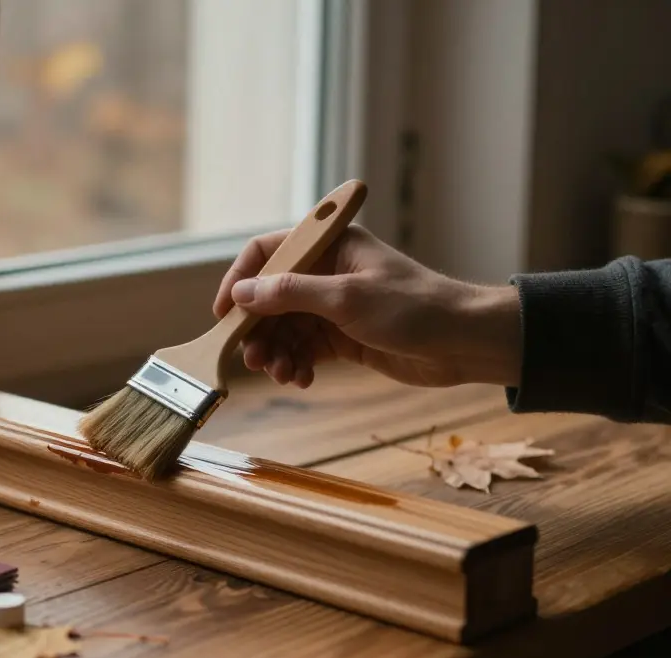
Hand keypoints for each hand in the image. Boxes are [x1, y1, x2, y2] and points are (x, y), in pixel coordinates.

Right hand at [211, 225, 522, 388]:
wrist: (466, 343)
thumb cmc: (415, 308)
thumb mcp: (346, 298)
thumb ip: (290, 294)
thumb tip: (242, 294)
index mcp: (329, 245)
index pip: (268, 252)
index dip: (240, 280)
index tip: (224, 313)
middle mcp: (327, 271)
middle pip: (269, 297)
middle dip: (258, 329)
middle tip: (253, 358)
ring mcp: (333, 305)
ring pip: (284, 327)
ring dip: (276, 352)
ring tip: (281, 374)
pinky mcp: (342, 336)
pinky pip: (303, 349)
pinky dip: (297, 365)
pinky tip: (301, 379)